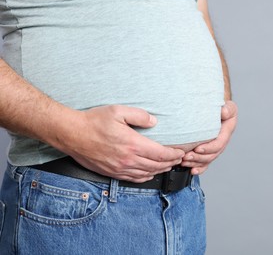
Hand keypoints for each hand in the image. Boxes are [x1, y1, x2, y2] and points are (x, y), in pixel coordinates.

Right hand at [64, 105, 184, 182]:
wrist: (72, 134)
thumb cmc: (93, 121)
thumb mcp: (118, 111)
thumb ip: (139, 115)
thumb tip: (154, 121)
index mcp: (133, 144)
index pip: (161, 154)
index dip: (174, 154)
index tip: (181, 152)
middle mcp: (128, 159)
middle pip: (157, 165)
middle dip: (171, 163)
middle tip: (179, 159)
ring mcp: (120, 168)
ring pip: (147, 174)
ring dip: (160, 170)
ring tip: (168, 165)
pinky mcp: (112, 172)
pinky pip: (133, 179)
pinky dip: (146, 177)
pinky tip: (149, 174)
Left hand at [181, 100, 237, 174]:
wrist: (216, 108)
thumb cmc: (220, 106)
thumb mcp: (227, 105)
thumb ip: (228, 109)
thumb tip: (224, 112)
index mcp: (227, 131)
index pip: (219, 143)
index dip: (209, 147)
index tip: (198, 148)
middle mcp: (221, 141)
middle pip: (212, 154)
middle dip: (199, 157)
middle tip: (186, 156)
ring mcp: (214, 147)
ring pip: (207, 160)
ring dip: (196, 163)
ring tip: (184, 161)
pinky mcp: (207, 150)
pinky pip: (204, 163)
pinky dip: (199, 168)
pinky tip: (192, 171)